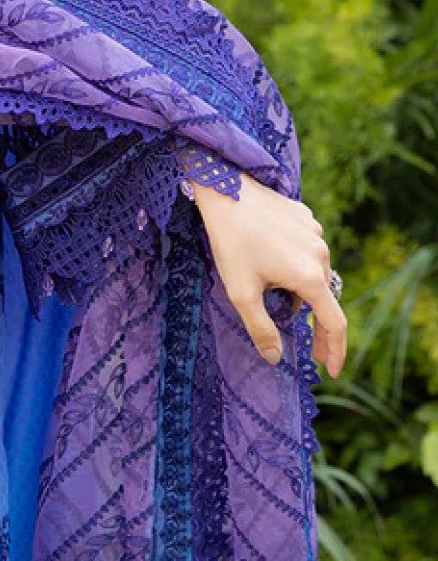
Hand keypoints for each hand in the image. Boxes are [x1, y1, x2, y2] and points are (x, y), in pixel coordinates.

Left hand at [192, 172, 346, 377]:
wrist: (225, 189)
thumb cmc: (231, 243)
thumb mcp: (241, 292)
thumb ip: (260, 329)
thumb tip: (275, 358)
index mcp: (310, 277)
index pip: (334, 323)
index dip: (336, 350)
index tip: (332, 370)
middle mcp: (320, 254)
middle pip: (323, 298)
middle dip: (316, 326)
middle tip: (310, 349)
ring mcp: (315, 233)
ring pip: (313, 272)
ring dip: (302, 291)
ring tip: (278, 300)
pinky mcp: (305, 217)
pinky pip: (305, 249)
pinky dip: (296, 264)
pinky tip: (272, 263)